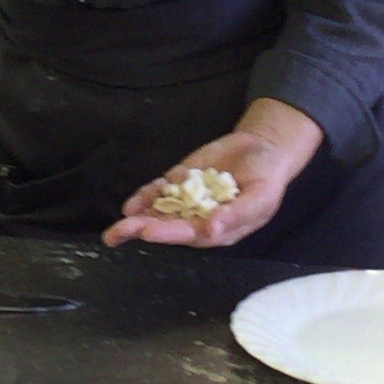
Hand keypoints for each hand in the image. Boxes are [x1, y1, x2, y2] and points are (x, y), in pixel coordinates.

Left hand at [104, 99, 322, 248]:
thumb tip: (211, 229)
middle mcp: (199, 219)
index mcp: (219, 229)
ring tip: (115, 228)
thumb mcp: (262, 196)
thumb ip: (238, 213)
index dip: (169, 233)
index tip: (148, 232)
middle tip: (117, 234)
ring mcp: (187, 200)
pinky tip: (131, 203)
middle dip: (143, 229)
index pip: (190, 234)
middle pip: (168, 227)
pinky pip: (159, 191)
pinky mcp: (181, 181)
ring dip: (138, 217)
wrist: (262, 149)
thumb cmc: (267, 178)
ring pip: (158, 211)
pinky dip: (145, 196)